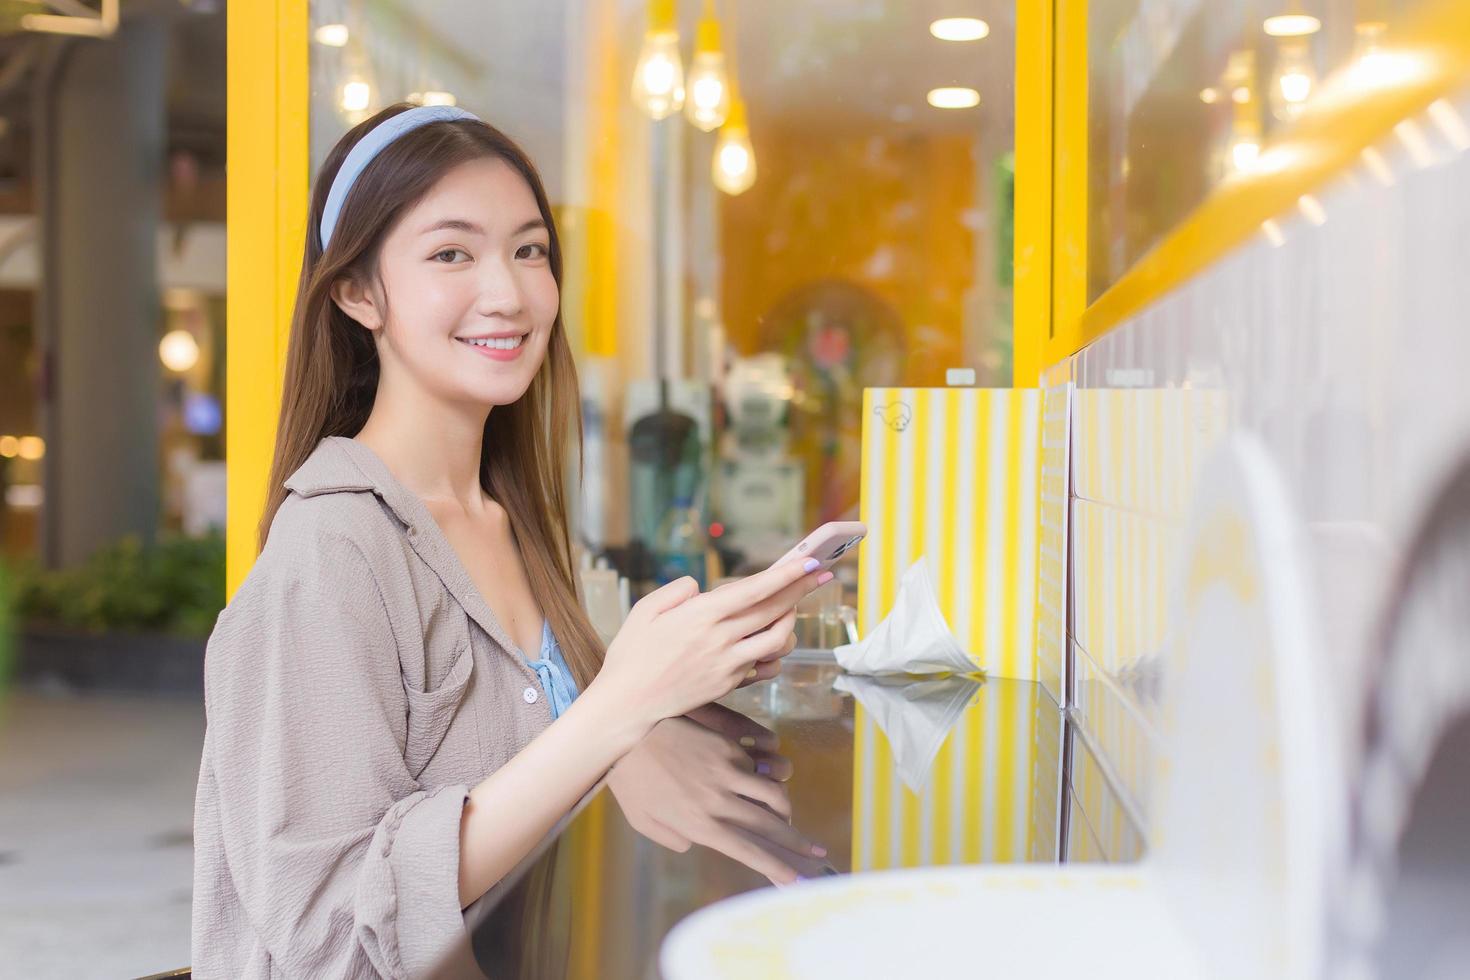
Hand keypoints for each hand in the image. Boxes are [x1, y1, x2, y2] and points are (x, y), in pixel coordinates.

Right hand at [591, 559, 831, 731]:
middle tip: (820, 574)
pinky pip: (764, 667)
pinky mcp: (729, 684)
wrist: (628, 702)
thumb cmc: (632, 654)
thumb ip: (677, 591)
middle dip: (802, 589)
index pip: (755, 590)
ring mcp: (728, 665)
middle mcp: (721, 639)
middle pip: (774, 611)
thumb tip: (702, 587)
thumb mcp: (646, 609)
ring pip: (777, 641)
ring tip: (790, 610)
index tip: (808, 563)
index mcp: (701, 615)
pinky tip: (770, 644)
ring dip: (790, 623)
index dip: (786, 575)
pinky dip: (773, 654)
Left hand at [606, 711, 827, 884]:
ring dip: (786, 809)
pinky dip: (760, 777)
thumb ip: (672, 839)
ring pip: (773, 794)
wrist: (626, 730)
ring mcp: (726, 772)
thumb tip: (694, 845)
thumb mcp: (643, 820)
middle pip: (770, 827)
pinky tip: (755, 781)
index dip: (777, 868)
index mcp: (699, 825)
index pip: (749, 852)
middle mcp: (719, 802)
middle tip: (816, 855)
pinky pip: (755, 766)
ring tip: (788, 817)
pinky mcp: (727, 747)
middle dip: (797, 844)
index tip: (797, 880)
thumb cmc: (629, 780)